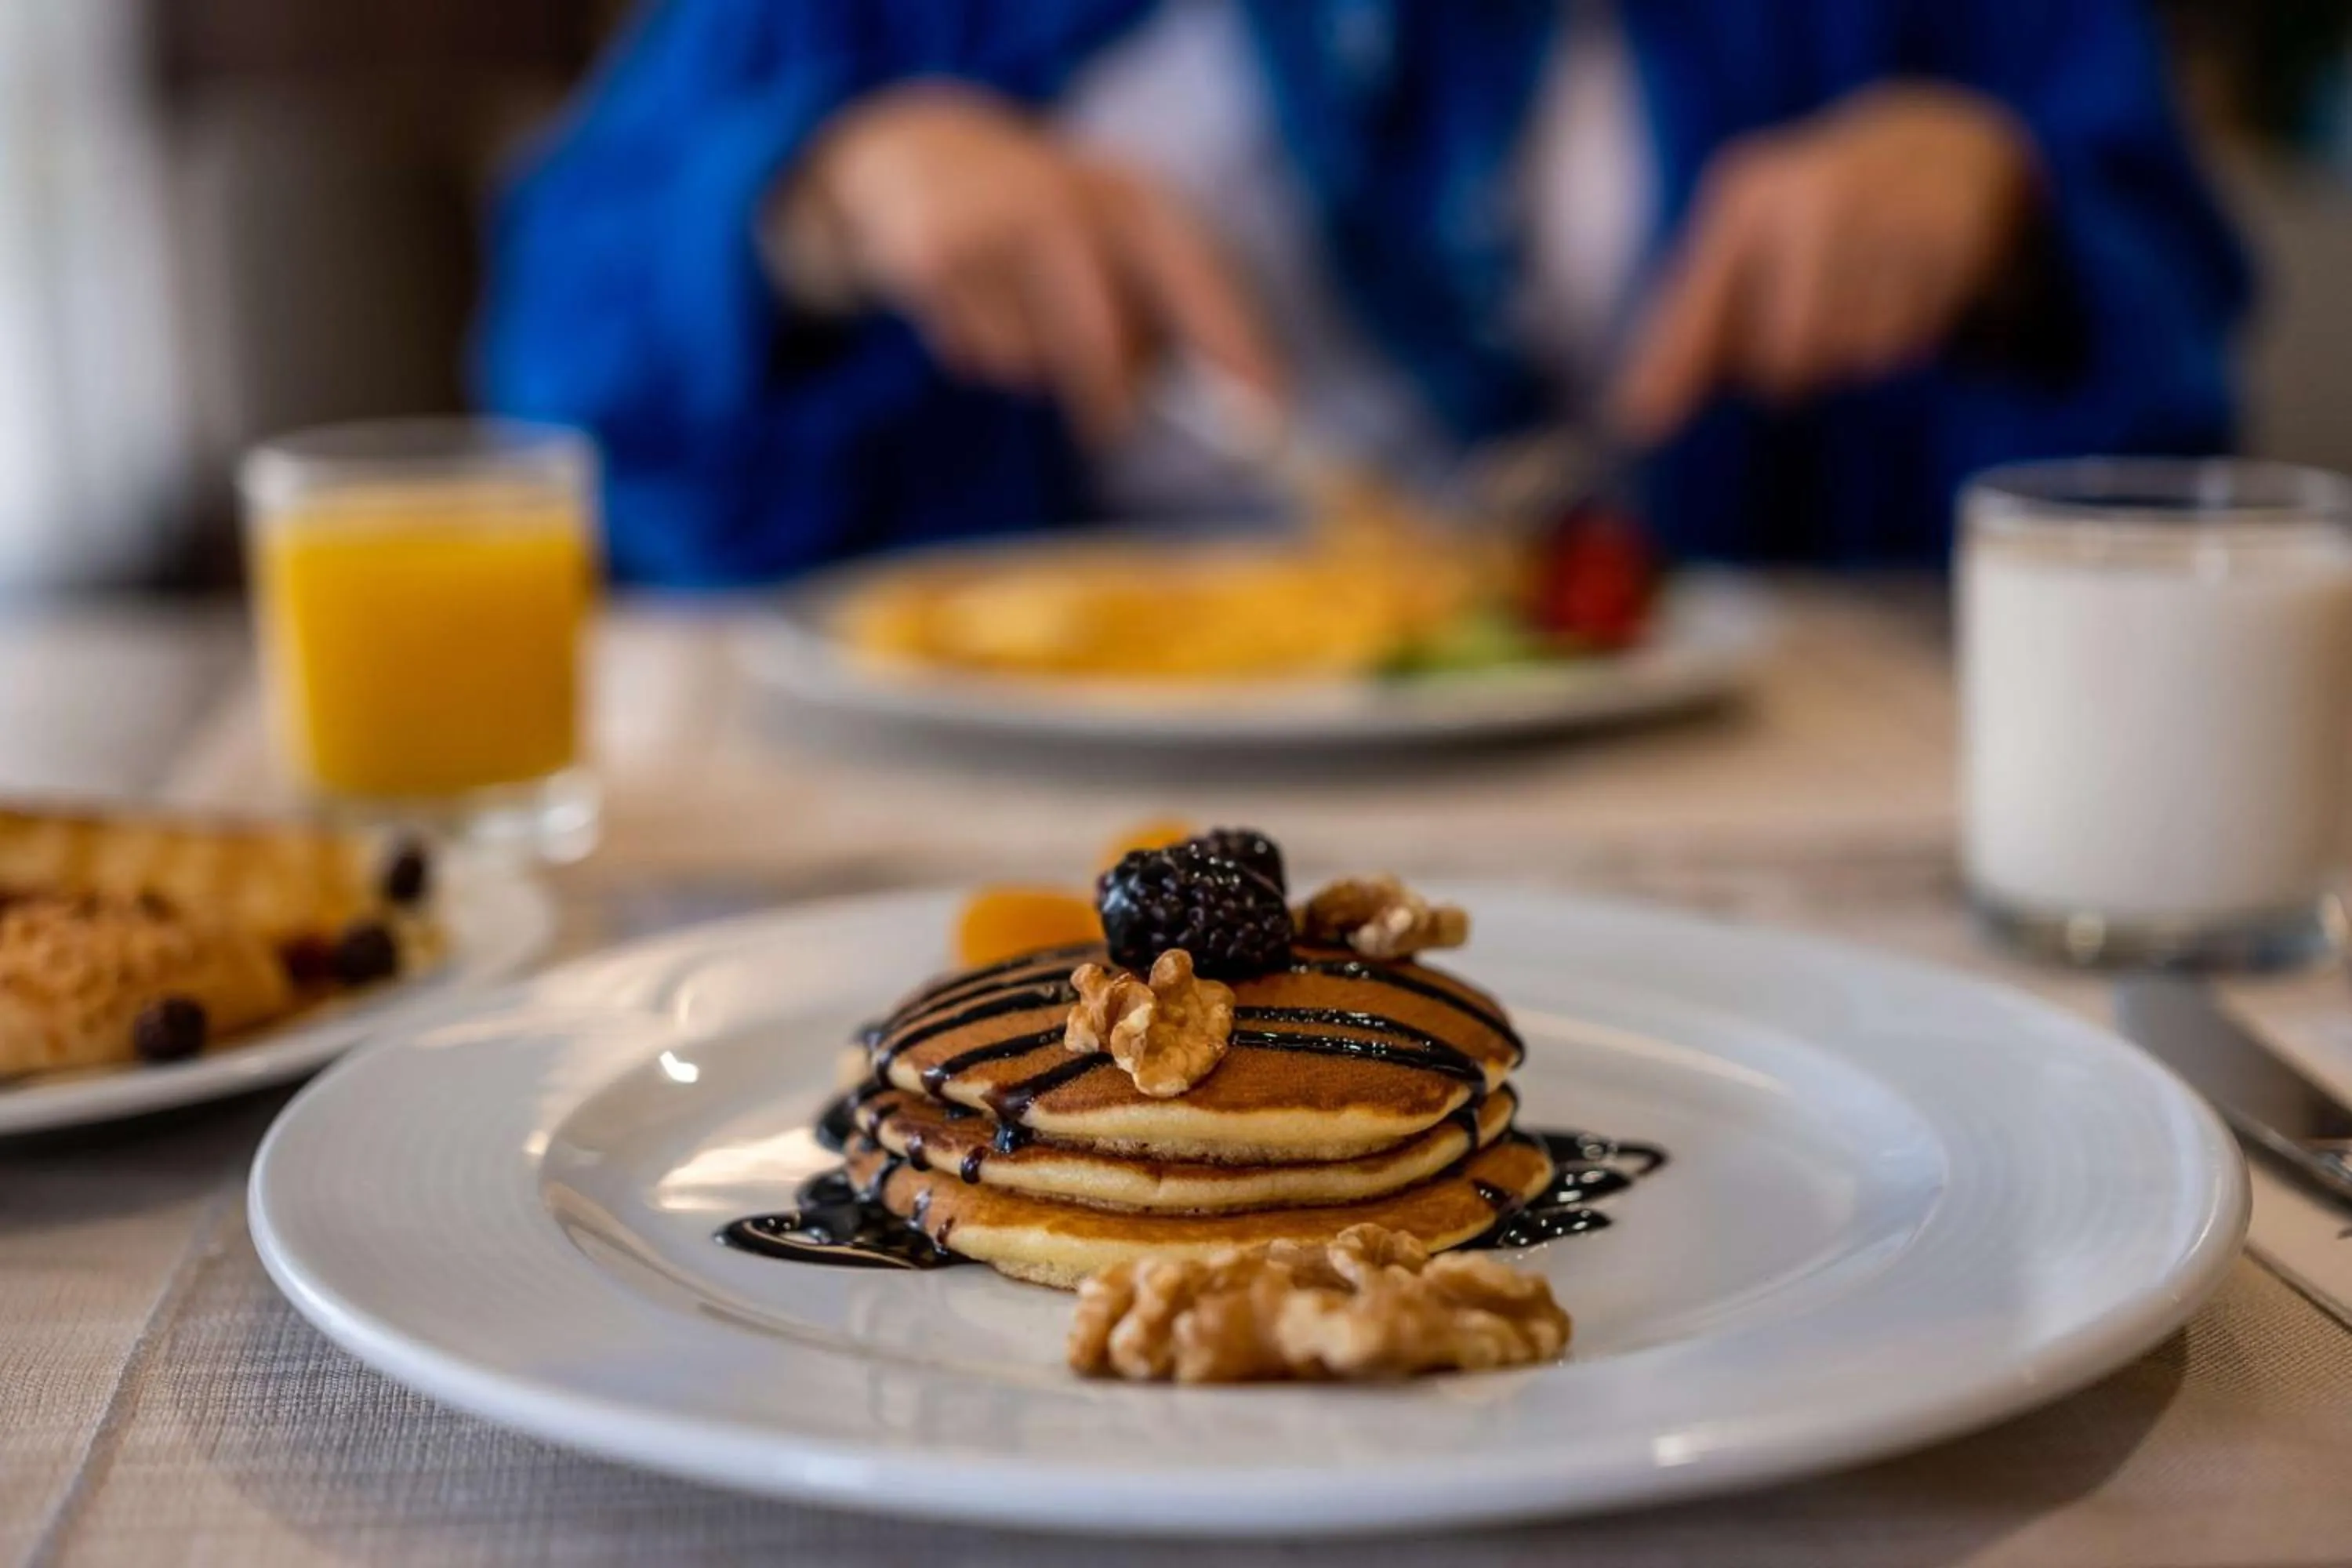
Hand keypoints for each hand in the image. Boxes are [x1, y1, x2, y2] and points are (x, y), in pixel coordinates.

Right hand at [774, 83, 1280, 440]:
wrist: (919, 148)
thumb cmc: (1040, 216)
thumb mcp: (1108, 234)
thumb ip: (1160, 306)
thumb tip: (1213, 405)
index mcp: (1126, 195)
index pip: (1195, 274)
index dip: (1233, 345)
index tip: (1266, 411)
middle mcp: (1066, 204)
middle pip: (1105, 340)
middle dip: (1110, 397)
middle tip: (1111, 428)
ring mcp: (995, 229)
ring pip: (1033, 361)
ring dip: (1033, 367)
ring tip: (1018, 314)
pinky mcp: (935, 260)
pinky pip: (976, 354)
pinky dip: (979, 352)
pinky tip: (972, 303)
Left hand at [1611, 84, 2040, 442]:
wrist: (1946, 147)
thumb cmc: (1819, 221)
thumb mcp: (1745, 254)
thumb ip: (1688, 337)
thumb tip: (1634, 419)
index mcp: (1747, 199)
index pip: (1700, 312)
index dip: (1676, 370)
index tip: (1638, 424)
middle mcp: (1812, 195)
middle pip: (1785, 357)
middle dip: (1793, 369)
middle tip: (1809, 333)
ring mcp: (1886, 210)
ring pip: (1854, 355)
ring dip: (1855, 354)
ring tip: (1864, 299)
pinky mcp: (1953, 235)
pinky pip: (1914, 339)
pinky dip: (1908, 338)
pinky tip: (1908, 290)